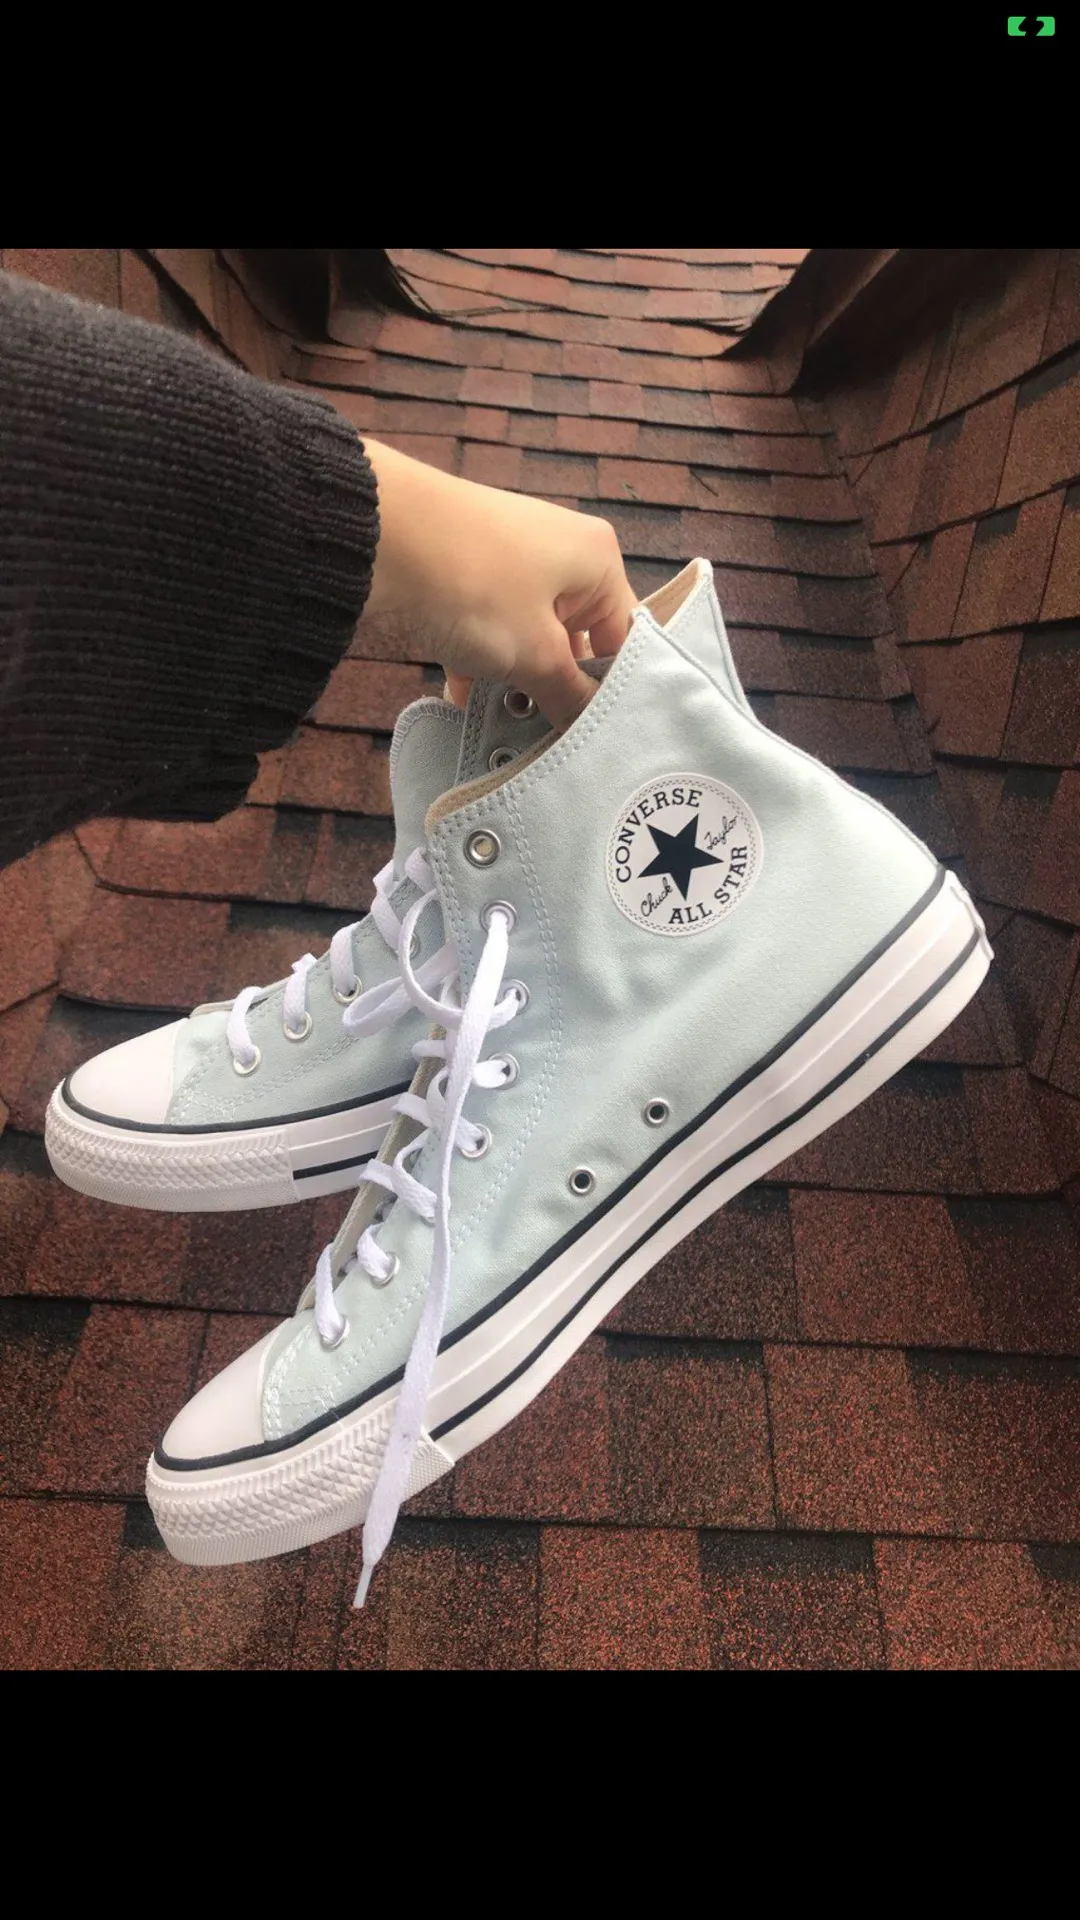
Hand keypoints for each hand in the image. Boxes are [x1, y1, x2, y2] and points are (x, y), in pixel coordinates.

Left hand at [361, 438, 635, 729]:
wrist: (375, 538)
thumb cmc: (473, 584)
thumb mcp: (534, 653)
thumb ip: (569, 695)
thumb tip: (588, 725)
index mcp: (596, 560)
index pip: (625, 637)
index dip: (613, 691)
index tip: (597, 737)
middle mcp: (559, 555)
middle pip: (576, 641)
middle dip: (557, 692)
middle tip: (548, 741)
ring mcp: (509, 565)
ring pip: (527, 641)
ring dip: (514, 687)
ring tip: (504, 733)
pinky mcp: (465, 578)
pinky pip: (487, 633)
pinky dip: (479, 669)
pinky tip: (465, 708)